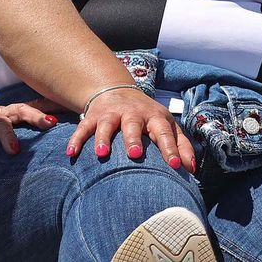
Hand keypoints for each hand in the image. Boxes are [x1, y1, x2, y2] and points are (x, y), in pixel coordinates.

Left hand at [0, 100, 57, 188]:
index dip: (7, 135)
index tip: (15, 152)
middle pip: (17, 109)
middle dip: (34, 115)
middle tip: (51, 124)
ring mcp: (4, 112)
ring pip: (27, 107)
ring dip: (45, 109)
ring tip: (66, 111)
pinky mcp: (9, 116)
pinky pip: (29, 110)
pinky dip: (44, 109)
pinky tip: (62, 111)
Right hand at [65, 87, 196, 172]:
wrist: (118, 92)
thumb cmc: (147, 117)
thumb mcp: (167, 126)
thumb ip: (181, 145)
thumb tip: (191, 169)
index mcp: (154, 117)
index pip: (164, 131)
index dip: (170, 148)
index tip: (175, 165)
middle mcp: (133, 113)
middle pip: (133, 125)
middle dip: (133, 138)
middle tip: (134, 154)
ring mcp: (111, 114)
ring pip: (106, 125)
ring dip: (103, 139)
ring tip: (102, 154)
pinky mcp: (93, 117)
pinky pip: (83, 128)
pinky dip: (76, 139)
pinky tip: (71, 153)